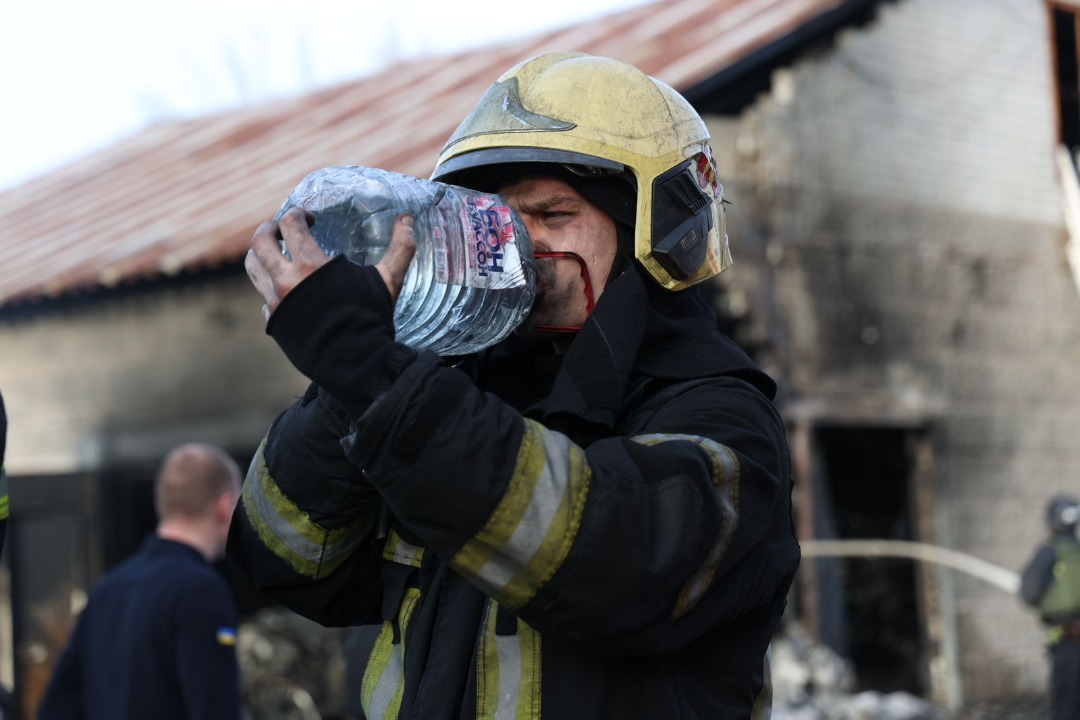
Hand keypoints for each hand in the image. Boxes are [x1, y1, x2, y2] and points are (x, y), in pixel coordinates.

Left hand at [246, 207, 417, 321]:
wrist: (357, 363)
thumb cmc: (372, 320)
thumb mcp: (388, 280)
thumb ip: (400, 247)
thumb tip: (408, 218)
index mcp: (311, 266)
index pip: (290, 224)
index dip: (298, 214)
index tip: (310, 219)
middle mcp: (286, 282)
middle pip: (259, 242)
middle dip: (270, 229)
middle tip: (283, 229)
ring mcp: (277, 303)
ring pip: (253, 268)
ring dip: (261, 254)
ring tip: (276, 253)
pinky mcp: (275, 322)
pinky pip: (263, 297)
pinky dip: (270, 287)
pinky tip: (286, 288)